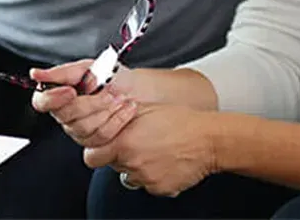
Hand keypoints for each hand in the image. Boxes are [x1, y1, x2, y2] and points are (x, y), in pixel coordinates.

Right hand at [31, 60, 138, 146]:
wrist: (141, 91)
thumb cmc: (116, 77)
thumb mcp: (91, 67)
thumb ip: (62, 72)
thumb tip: (36, 74)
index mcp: (62, 93)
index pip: (42, 101)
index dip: (53, 98)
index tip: (70, 91)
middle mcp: (68, 114)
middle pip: (65, 115)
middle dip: (91, 102)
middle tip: (107, 91)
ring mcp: (80, 130)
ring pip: (82, 128)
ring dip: (106, 110)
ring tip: (118, 98)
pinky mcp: (95, 143)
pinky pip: (100, 138)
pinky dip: (117, 120)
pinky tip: (124, 109)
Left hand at [84, 102, 218, 197]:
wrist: (207, 139)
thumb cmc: (181, 121)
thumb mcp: (147, 110)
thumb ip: (122, 117)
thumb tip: (107, 118)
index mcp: (126, 142)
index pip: (92, 156)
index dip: (97, 149)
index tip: (104, 145)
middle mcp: (132, 163)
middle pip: (112, 165)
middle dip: (120, 154)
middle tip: (137, 143)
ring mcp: (145, 179)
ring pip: (130, 175)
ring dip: (137, 165)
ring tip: (155, 150)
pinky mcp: (159, 189)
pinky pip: (148, 184)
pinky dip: (153, 174)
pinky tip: (165, 160)